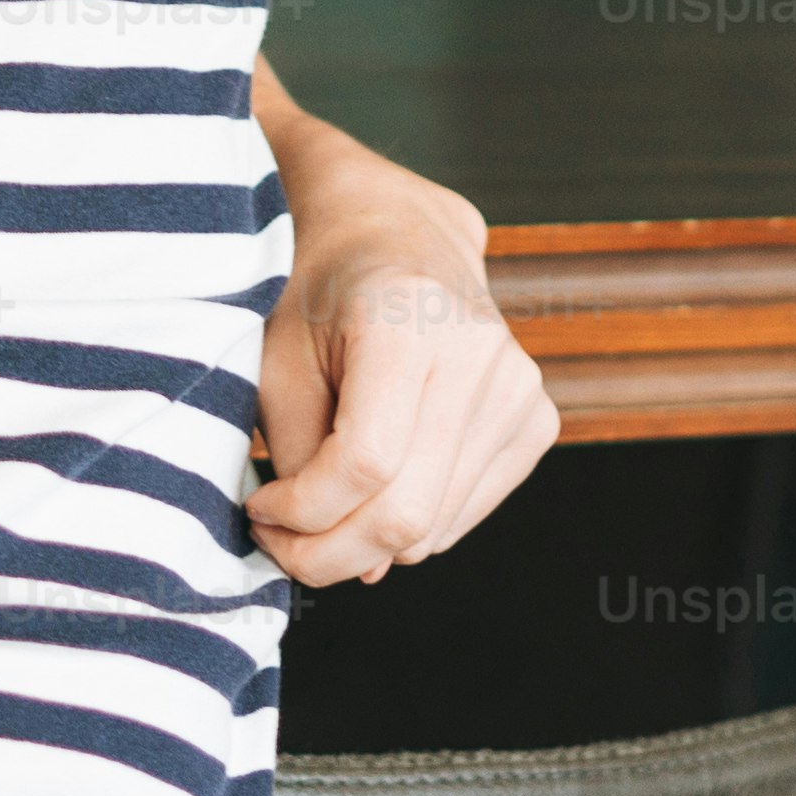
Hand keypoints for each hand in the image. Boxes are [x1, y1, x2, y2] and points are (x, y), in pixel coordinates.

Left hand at [245, 156, 559, 584]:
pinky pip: (464, 516)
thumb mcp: (276, 358)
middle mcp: (478, 352)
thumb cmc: (320, 289)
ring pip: (434, 528)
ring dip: (365, 544)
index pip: (364, 464)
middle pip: (406, 513)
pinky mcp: (535, 419)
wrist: (395, 235)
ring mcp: (518, 387)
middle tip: (281, 542)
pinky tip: (378, 483)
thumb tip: (342, 560)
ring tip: (321, 504)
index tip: (260, 510)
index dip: (301, 512)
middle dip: (329, 552)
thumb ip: (298, 456)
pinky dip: (410, 525)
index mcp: (408, 317)